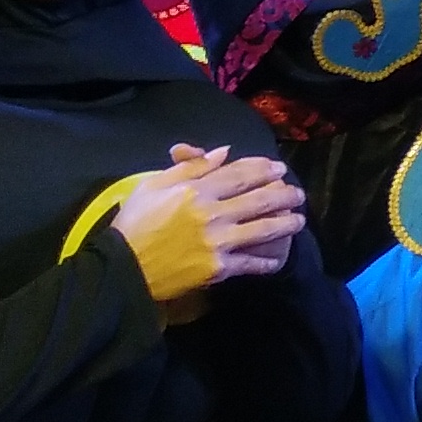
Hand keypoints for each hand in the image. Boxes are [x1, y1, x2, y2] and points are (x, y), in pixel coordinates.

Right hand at [112, 145, 306, 307]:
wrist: (122, 267)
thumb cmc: (134, 223)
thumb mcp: (153, 185)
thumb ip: (189, 167)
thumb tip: (223, 152)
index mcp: (196, 191)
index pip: (240, 175)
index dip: (264, 170)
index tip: (280, 168)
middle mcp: (212, 214)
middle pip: (260, 200)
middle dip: (285, 195)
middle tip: (298, 193)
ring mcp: (218, 243)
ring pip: (263, 229)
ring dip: (287, 224)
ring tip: (299, 220)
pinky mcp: (218, 269)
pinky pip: (251, 263)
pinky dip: (267, 260)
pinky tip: (278, 257)